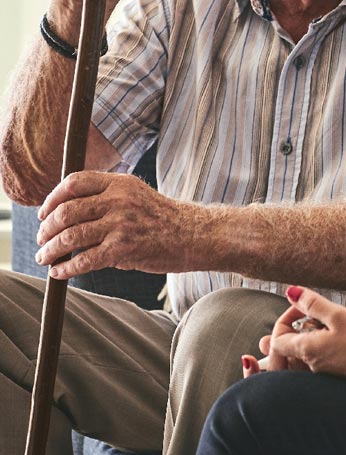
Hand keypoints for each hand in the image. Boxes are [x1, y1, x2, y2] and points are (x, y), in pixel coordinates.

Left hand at [35, 171, 197, 277]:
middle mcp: (119, 199)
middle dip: (47, 228)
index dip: (52, 198)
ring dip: (50, 249)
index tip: (44, 213)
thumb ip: (107, 197)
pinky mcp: (124, 248)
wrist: (194, 234)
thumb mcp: (136, 194)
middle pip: (67, 210)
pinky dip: (66, 268)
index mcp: (120, 182)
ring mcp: (121, 223)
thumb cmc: (163, 218)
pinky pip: (84, 260)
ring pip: (71, 236)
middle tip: (42, 239)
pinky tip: (59, 272)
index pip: (74, 182)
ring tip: (45, 257)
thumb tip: (69, 213)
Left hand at [265, 287, 345, 383]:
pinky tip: (340, 335)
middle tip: (314, 312)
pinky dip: (322, 344)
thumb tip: (291, 292)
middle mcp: (311, 366)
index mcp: (308, 350)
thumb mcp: (340, 315)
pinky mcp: (336, 375)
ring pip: (305, 352)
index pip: (277, 339)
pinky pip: (318, 359)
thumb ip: (313, 304)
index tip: (303, 306)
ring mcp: (324, 373)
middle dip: (297, 325)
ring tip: (330, 322)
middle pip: (289, 346)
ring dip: (311, 334)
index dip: (286, 318)